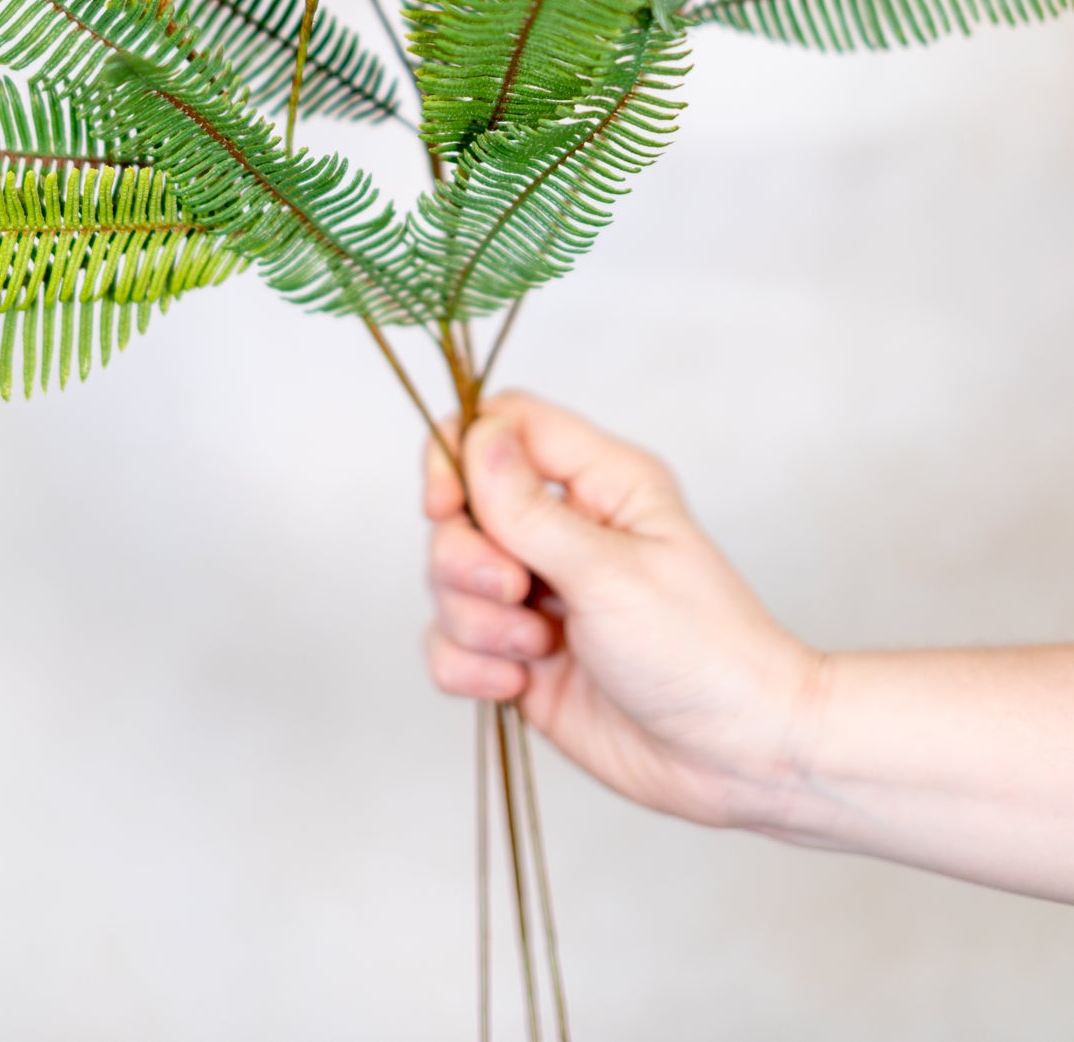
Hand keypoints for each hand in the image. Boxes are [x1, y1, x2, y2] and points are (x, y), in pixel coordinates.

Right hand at [424, 392, 823, 833]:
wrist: (734, 757)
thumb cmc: (702, 650)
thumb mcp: (610, 572)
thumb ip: (528, 511)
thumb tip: (475, 437)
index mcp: (600, 483)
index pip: (504, 425)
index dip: (460, 454)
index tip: (448, 505)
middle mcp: (563, 530)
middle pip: (460, 508)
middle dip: (465, 557)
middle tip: (514, 592)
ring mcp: (538, 595)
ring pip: (448, 580)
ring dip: (474, 619)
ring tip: (536, 649)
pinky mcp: (521, 655)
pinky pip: (450, 644)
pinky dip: (468, 667)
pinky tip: (517, 685)